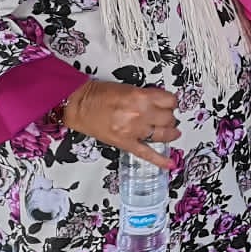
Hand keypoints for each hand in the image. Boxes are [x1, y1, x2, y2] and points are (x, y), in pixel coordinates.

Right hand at [63, 79, 179, 168]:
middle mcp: (140, 114)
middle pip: (169, 118)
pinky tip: (169, 164)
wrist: (78, 106)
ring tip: (170, 131)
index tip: (170, 103)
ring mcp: (133, 131)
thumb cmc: (98, 95)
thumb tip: (161, 102)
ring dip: (169, 133)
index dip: (171, 102)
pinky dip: (159, 160)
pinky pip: (146, 153)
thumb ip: (147, 95)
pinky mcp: (126, 144)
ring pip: (163, 134)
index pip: (170, 101)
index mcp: (141, 97)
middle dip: (169, 116)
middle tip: (165, 116)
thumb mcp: (128, 88)